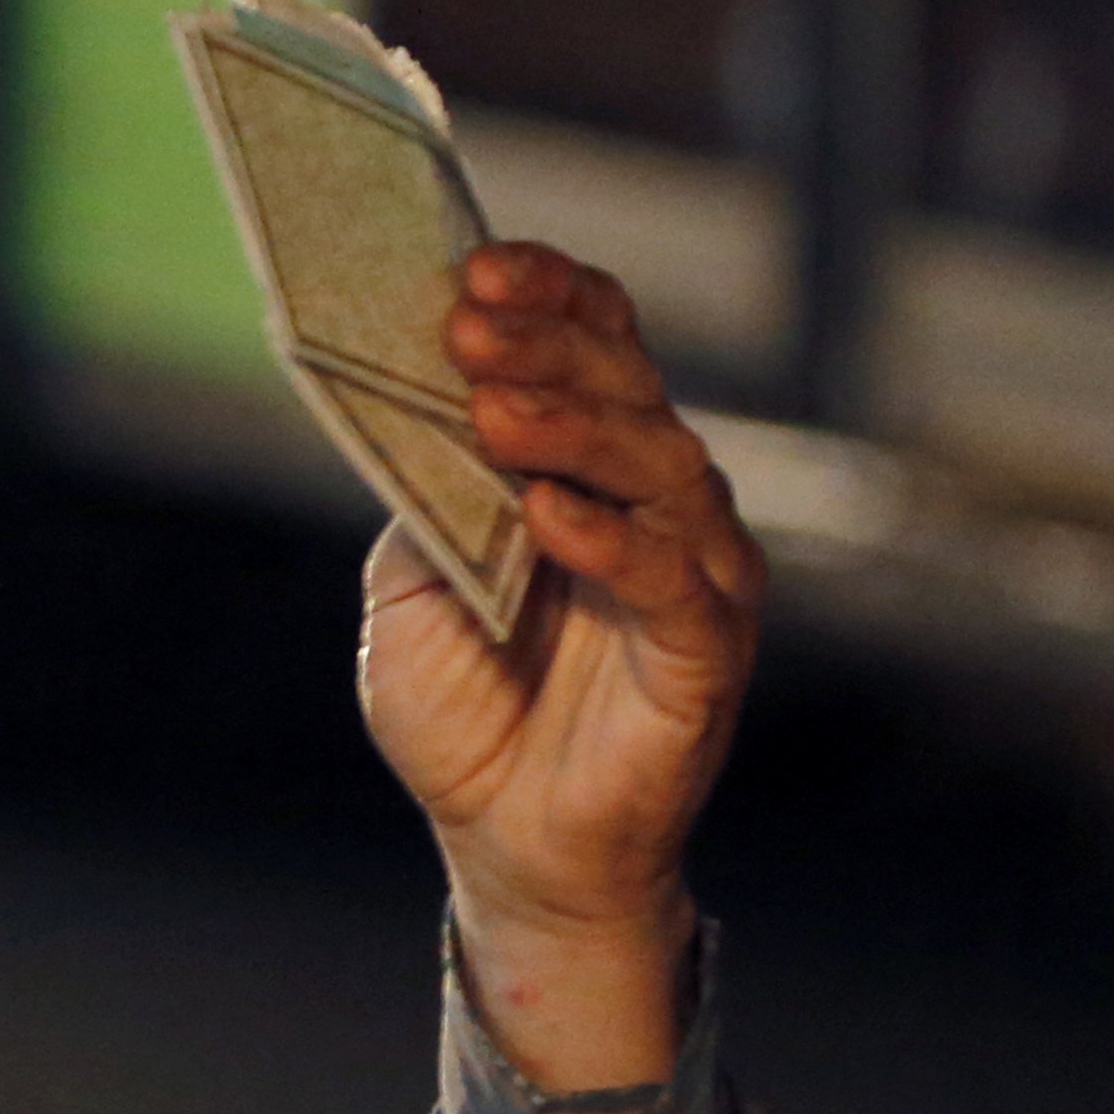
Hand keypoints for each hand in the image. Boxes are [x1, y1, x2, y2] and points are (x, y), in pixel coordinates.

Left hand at [356, 243, 761, 1089]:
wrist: (504, 845)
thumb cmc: (465, 711)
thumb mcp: (409, 585)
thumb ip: (423, 495)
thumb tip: (408, 399)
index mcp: (589, 465)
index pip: (593, 345)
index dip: (546, 298)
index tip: (473, 269)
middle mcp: (656, 501)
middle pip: (625, 386)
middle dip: (546, 345)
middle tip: (470, 319)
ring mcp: (691, 571)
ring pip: (658, 465)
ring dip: (574, 428)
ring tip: (493, 410)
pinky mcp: (705, 651)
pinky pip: (670, 579)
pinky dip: (611, 540)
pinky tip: (547, 514)